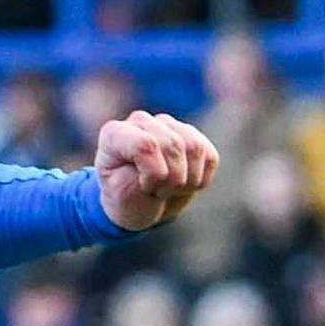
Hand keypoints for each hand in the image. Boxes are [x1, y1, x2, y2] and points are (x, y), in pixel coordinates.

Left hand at [93, 111, 219, 231]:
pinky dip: (200, 180)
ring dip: (188, 180)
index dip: (154, 175)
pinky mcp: (191, 136)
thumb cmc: (125, 199)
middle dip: (171, 181)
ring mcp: (167, 125)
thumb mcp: (119, 199)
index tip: (145, 188)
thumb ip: (131, 178)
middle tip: (157, 192)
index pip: (146, 145)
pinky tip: (183, 183)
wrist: (138, 204)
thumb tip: (152, 152)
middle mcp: (141, 122)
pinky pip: (210, 157)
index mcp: (115, 134)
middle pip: (174, 145)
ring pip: (195, 148)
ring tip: (169, 188)